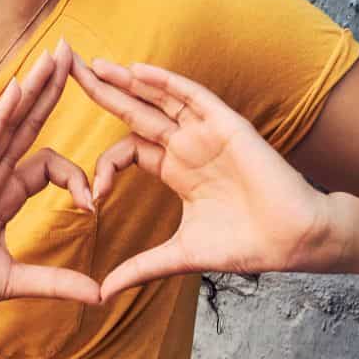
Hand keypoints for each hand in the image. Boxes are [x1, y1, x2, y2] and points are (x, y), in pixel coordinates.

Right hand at [0, 39, 100, 330]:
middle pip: (29, 123)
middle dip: (52, 88)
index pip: (50, 165)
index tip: (92, 207)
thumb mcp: (13, 281)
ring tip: (58, 54)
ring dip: (36, 87)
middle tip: (73, 51)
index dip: (78, 177)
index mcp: (3, 197)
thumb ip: (54, 282)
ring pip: (12, 122)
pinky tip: (20, 87)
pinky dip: (3, 114)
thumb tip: (99, 294)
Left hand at [70, 52, 338, 301]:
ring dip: (126, 80)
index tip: (91, 198)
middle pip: (135, 111)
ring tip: (92, 64)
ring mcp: (206, 132)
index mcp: (175, 170)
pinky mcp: (226, 125)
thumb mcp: (179, 255)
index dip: (103, 167)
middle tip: (65, 69)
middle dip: (101, 91)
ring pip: (159, 97)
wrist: (293, 240)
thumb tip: (101, 294)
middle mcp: (186, 145)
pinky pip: (192, 96)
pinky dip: (165, 82)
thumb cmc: (245, 245)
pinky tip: (136, 71)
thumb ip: (140, 268)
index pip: (127, 151)